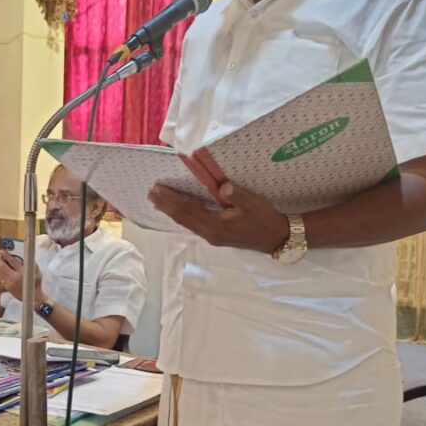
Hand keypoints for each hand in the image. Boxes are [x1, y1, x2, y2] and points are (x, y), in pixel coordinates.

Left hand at [0, 251, 40, 303]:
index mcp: (22, 272)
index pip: (12, 261)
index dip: (6, 255)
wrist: (33, 298)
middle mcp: (14, 277)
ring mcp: (10, 283)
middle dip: (0, 259)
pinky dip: (0, 273)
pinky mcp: (7, 287)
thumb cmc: (36, 285)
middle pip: (3, 266)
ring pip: (0, 272)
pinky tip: (1, 270)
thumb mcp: (38, 273)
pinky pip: (1, 278)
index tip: (2, 251)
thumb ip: (33, 265)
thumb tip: (29, 257)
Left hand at [148, 181, 289, 253]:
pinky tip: (178, 213)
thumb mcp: (253, 203)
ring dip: (171, 211)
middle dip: (166, 205)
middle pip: (182, 217)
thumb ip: (237, 195)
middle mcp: (209, 233)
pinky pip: (193, 225)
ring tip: (157, 202)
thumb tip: (223, 187)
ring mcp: (212, 236)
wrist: (275, 238)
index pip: (188, 209)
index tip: (158, 189)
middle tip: (150, 194)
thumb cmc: (264, 218)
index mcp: (216, 224)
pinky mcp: (216, 236)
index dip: (172, 199)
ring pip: (186, 222)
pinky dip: (182, 216)